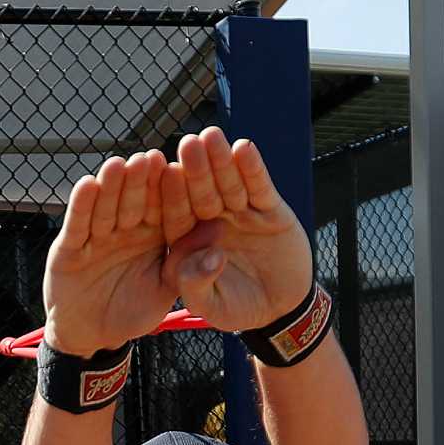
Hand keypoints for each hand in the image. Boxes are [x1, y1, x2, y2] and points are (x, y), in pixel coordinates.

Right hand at [41, 150, 176, 356]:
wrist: (91, 336)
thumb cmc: (132, 314)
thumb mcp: (165, 291)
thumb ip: (189, 265)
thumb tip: (219, 232)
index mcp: (155, 235)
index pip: (165, 208)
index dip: (171, 190)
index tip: (180, 168)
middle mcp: (127, 230)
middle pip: (136, 201)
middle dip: (141, 181)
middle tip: (148, 158)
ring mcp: (97, 236)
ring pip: (106, 207)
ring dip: (111, 186)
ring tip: (117, 164)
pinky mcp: (69, 247)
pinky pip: (77, 224)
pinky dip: (81, 206)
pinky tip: (87, 184)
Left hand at [160, 129, 312, 333]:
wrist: (279, 307)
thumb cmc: (237, 308)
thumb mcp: (212, 305)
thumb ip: (198, 284)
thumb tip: (207, 256)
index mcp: (189, 242)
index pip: (177, 215)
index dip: (173, 195)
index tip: (165, 173)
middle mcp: (212, 222)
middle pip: (202, 192)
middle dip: (195, 168)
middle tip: (188, 142)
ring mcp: (241, 213)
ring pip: (229, 183)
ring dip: (221, 161)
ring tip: (214, 136)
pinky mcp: (269, 210)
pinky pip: (259, 187)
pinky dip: (253, 169)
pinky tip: (245, 148)